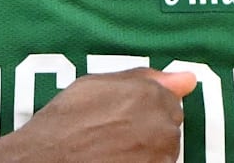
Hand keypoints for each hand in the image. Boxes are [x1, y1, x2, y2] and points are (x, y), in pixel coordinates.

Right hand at [0, 68, 196, 161]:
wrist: (45, 161)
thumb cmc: (65, 122)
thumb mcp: (96, 85)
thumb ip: (145, 78)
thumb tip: (188, 79)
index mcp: (151, 94)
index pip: (169, 102)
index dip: (143, 110)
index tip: (121, 118)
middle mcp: (163, 124)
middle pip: (168, 128)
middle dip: (148, 131)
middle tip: (112, 136)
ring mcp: (160, 156)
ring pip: (164, 152)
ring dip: (145, 152)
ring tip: (110, 152)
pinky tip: (114, 162)